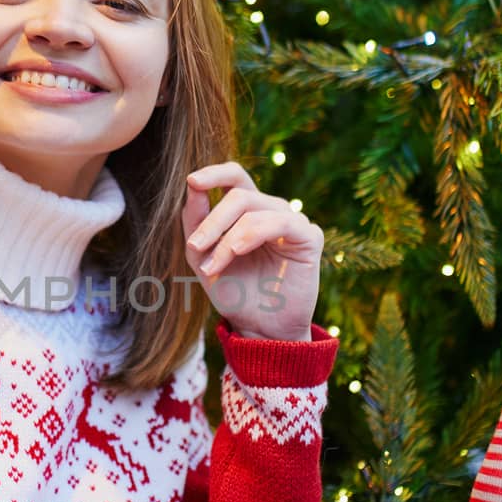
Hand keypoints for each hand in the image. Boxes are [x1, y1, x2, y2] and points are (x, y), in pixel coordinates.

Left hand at [182, 162, 321, 341]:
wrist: (259, 327)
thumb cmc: (233, 291)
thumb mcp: (201, 255)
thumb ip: (195, 220)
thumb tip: (193, 185)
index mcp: (248, 209)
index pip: (235, 176)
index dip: (214, 173)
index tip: (192, 181)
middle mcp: (272, 209)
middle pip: (239, 193)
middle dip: (212, 221)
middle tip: (195, 247)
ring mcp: (292, 221)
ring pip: (253, 208)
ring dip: (225, 238)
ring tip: (212, 265)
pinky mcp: (309, 236)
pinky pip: (280, 222)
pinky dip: (251, 235)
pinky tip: (237, 252)